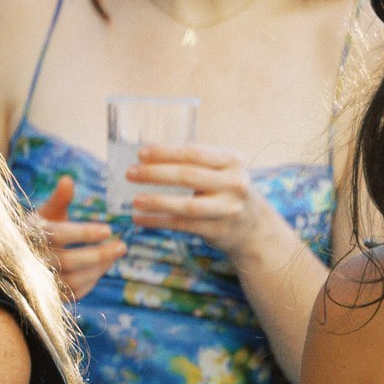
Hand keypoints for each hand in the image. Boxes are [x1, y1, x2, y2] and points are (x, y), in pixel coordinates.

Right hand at [32, 174, 121, 301]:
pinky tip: (102, 268)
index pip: (60, 235)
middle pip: (68, 261)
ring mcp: (39, 281)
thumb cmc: (37, 230)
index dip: (84, 233)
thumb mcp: (46, 213)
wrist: (15, 261)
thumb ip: (59, 199)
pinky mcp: (47, 296)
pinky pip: (72, 294)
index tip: (108, 229)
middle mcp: (33, 260)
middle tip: (122, 246)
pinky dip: (90, 282)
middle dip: (98, 255)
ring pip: (72, 280)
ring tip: (114, 254)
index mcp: (31, 234)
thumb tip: (68, 179)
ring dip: (98, 269)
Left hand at [126, 143, 272, 260]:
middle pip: (187, 176)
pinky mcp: (217, 230)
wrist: (252, 226)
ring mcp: (227, 208)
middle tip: (130, 173)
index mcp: (232, 160)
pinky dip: (159, 221)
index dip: (165, 152)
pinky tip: (140, 218)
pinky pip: (182, 225)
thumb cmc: (226, 190)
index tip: (141, 153)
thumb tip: (150, 155)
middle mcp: (233, 183)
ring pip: (185, 205)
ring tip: (134, 200)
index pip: (193, 153)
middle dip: (155, 174)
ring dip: (156, 202)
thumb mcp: (221, 169)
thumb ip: (196, 162)